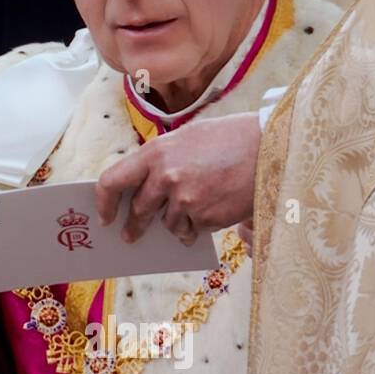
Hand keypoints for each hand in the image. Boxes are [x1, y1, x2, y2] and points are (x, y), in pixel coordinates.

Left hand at [94, 112, 262, 245]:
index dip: (104, 202)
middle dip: (134, 226)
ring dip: (176, 223)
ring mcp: (186, 200)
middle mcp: (166, 177)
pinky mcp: (207, 218)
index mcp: (155, 153)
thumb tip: (141, 189)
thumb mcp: (186, 138)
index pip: (112, 181)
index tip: (104, 216)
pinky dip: (198, 227)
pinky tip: (213, 211)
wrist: (270, 147)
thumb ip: (160, 161)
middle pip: (139, 210)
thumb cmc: (229, 139)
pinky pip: (193, 230)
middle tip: (131, 235)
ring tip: (195, 208)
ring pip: (169, 224)